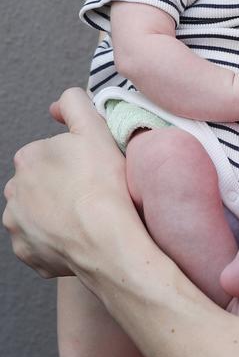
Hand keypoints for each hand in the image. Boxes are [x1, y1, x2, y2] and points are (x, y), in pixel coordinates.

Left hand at [3, 89, 132, 279]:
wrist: (105, 239)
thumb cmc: (101, 184)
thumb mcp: (94, 128)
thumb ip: (74, 104)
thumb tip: (58, 106)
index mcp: (27, 158)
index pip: (49, 154)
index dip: (72, 160)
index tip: (90, 170)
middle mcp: (14, 191)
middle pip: (40, 183)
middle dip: (59, 186)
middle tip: (88, 192)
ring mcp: (17, 224)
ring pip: (35, 213)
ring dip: (53, 213)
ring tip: (83, 216)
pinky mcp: (25, 252)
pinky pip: (38, 242)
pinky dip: (54, 240)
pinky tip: (76, 235)